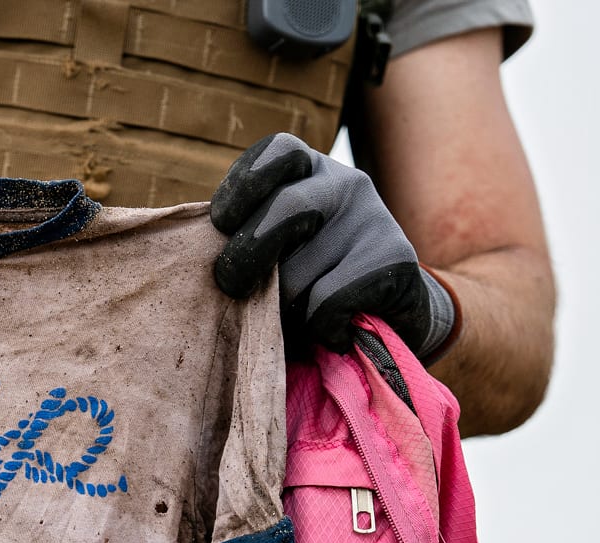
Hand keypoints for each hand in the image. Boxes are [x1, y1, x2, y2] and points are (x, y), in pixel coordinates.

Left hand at [210, 133, 455, 359]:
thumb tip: (203, 258)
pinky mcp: (392, 259)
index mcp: (311, 170)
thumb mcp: (282, 245)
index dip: (239, 189)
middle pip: (284, 209)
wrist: (395, 311)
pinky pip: (326, 303)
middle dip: (246, 256)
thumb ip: (250, 237)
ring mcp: (372, 218)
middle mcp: (346, 183)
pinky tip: (333, 332)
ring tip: (299, 318)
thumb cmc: (317, 278)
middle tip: (231, 286)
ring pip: (297, 274)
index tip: (222, 226)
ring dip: (285, 310)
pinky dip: (319, 329)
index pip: (275, 153)